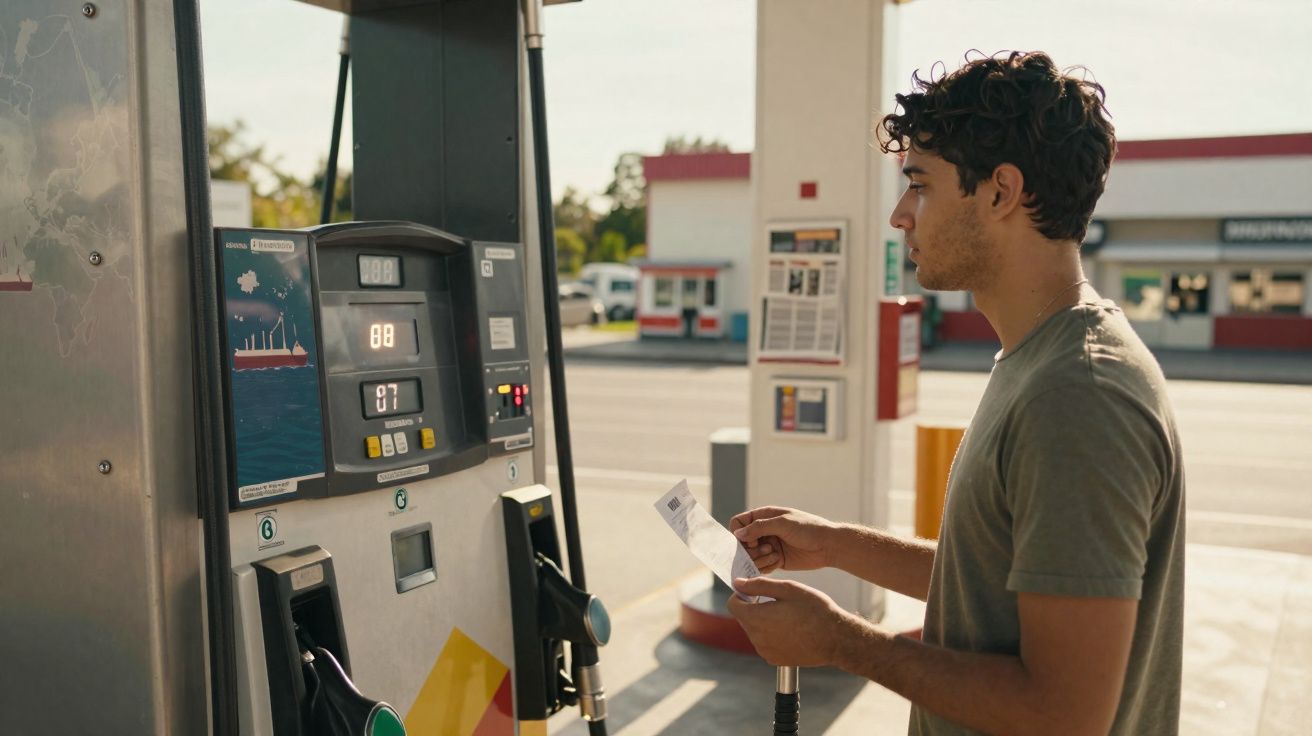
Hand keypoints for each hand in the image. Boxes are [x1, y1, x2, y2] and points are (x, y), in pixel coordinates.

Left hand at [726, 576, 853, 666]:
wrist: (836, 639)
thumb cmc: (815, 610)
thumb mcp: (788, 589)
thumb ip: (759, 585)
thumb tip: (738, 583)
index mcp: (756, 618)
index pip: (732, 604)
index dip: (742, 595)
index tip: (757, 592)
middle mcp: (757, 638)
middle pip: (744, 618)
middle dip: (754, 608)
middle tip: (778, 602)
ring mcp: (765, 651)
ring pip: (754, 631)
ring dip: (764, 622)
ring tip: (788, 616)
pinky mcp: (775, 660)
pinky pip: (765, 643)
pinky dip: (772, 635)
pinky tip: (792, 630)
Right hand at [730, 506, 837, 573]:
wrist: (828, 546)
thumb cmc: (808, 529)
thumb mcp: (783, 523)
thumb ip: (759, 527)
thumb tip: (737, 534)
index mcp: (764, 517)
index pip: (739, 523)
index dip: (739, 533)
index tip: (751, 540)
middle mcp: (764, 531)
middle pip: (742, 543)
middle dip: (750, 549)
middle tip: (766, 548)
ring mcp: (769, 546)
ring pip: (750, 557)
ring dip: (759, 558)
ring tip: (774, 555)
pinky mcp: (775, 560)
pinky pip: (760, 567)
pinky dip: (766, 566)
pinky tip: (778, 562)